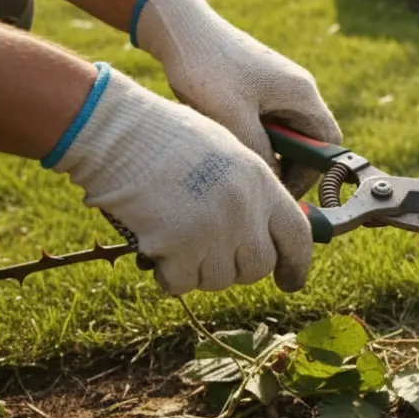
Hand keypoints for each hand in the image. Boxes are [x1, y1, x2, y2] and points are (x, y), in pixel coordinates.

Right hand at [46, 64, 313, 294]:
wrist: (121, 134)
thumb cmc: (167, 138)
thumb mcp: (227, 153)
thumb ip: (251, 191)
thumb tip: (262, 230)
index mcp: (261, 183)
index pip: (297, 236)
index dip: (296, 265)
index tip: (291, 282)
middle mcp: (244, 210)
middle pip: (258, 267)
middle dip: (238, 269)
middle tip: (212, 255)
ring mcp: (213, 231)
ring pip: (219, 279)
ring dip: (200, 271)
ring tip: (178, 241)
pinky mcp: (177, 249)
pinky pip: (182, 283)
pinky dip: (170, 277)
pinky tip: (158, 252)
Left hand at [131, 0, 341, 199]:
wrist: (180, 29)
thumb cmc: (207, 67)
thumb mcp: (232, 117)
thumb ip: (259, 151)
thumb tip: (274, 180)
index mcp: (301, 94)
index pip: (328, 142)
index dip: (313, 172)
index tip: (284, 191)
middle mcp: (297, 88)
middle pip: (308, 139)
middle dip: (288, 164)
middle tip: (261, 183)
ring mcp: (278, 85)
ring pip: (285, 131)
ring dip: (268, 149)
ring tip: (239, 159)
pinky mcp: (258, 85)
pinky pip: (267, 119)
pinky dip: (253, 135)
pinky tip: (227, 138)